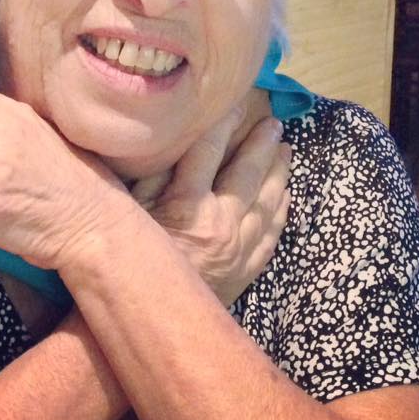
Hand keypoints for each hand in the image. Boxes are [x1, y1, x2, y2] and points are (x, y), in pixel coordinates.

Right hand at [134, 109, 289, 306]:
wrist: (147, 315)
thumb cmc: (132, 255)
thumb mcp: (132, 209)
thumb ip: (151, 173)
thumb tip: (169, 136)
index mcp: (187, 204)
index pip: (209, 150)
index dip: (223, 122)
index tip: (235, 103)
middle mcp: (220, 223)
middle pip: (247, 172)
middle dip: (261, 143)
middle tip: (273, 122)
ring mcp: (239, 249)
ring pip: (267, 201)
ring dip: (279, 172)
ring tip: (286, 148)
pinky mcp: (247, 268)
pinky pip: (272, 232)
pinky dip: (281, 209)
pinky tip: (285, 192)